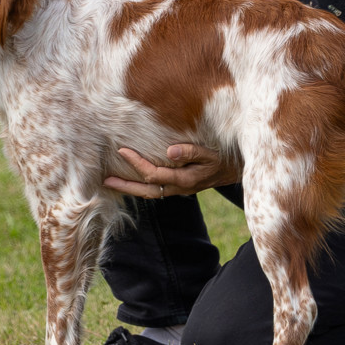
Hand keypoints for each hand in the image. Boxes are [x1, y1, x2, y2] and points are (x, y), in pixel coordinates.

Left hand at [102, 143, 239, 199]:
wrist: (239, 170)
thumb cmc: (225, 157)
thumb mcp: (211, 152)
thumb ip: (191, 151)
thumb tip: (169, 151)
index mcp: (186, 178)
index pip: (154, 173)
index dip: (136, 163)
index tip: (121, 151)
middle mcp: (180, 187)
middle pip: (147, 191)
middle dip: (125, 186)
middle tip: (105, 180)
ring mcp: (180, 189)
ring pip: (151, 193)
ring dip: (131, 189)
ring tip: (111, 183)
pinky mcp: (180, 187)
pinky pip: (157, 190)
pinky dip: (142, 187)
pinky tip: (132, 182)